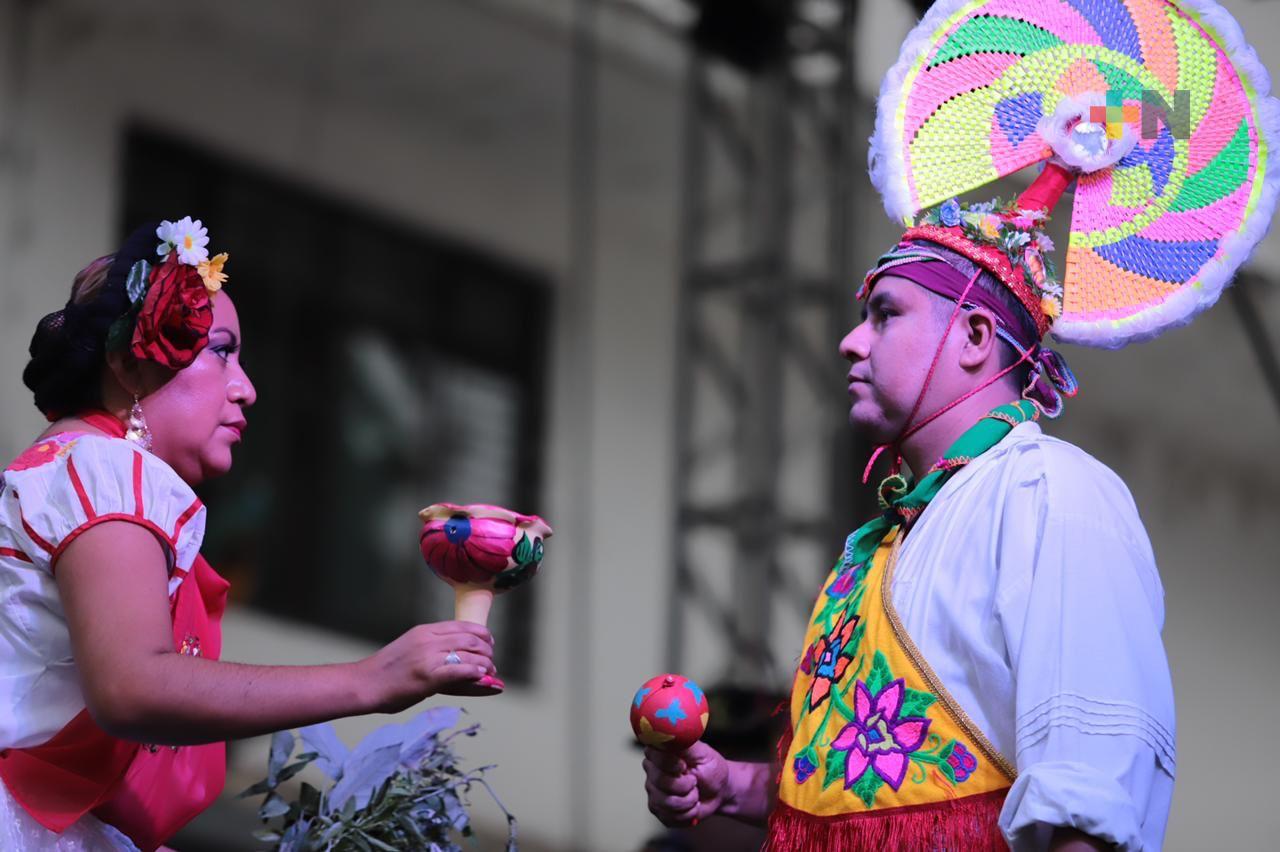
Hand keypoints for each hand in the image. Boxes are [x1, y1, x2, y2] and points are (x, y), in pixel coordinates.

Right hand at [360, 621, 495, 712]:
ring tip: (490, 673)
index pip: (462, 625)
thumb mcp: (410, 648)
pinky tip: (481, 676)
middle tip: (491, 661)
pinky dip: (475, 672)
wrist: (364, 684)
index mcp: (424, 631)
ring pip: (469, 653)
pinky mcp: (428, 676)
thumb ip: (432, 647)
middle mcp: (428, 640)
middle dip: (486, 650)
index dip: (481, 632)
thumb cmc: (385, 671)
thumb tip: (455, 655)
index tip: (489, 641)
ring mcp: (428, 657)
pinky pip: (460, 670)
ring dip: (485, 663)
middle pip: (470, 638)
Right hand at [642, 742, 730, 826]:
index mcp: (659, 752)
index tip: (685, 765)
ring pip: (665, 802)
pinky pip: (669, 817)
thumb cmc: (710, 767)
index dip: (671, 764)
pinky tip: (691, 806)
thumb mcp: (702, 752)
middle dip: (685, 785)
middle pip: (660, 782)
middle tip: (695, 781)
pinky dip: (687, 814)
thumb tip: (671, 728)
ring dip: (688, 801)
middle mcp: (651, 771)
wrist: (719, 791)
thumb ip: (684, 742)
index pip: (654, 756)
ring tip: (695, 794)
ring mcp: (653, 792)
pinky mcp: (658, 810)